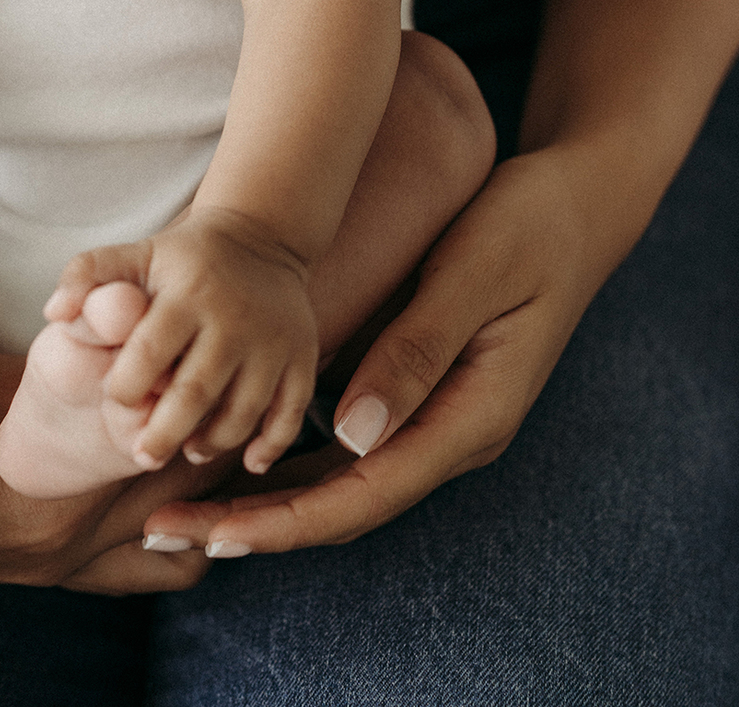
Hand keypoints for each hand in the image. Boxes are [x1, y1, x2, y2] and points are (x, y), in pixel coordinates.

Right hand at [0, 348, 222, 592]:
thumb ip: (49, 362)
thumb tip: (120, 317)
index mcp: (52, 511)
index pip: (162, 459)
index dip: (199, 406)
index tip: (217, 361)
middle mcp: (68, 555)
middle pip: (184, 506)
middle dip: (216, 447)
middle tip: (234, 387)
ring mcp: (62, 573)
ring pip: (178, 551)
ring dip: (201, 497)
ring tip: (213, 432)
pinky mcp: (53, 577)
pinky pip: (142, 570)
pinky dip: (171, 535)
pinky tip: (174, 487)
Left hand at [45, 209, 319, 475]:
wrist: (261, 238)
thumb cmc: (183, 258)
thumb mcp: (135, 253)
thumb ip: (86, 275)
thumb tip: (52, 312)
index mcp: (188, 293)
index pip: (149, 351)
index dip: (125, 386)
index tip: (113, 401)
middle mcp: (234, 319)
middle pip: (195, 392)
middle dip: (163, 433)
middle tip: (142, 455)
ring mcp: (273, 342)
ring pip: (242, 412)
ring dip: (212, 442)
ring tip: (187, 450)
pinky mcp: (302, 358)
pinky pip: (290, 413)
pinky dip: (270, 444)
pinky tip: (248, 460)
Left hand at [139, 150, 611, 553]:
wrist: (575, 206)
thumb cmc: (526, 228)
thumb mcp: (472, 275)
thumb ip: (416, 350)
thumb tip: (351, 432)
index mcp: (473, 417)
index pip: (365, 493)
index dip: (285, 520)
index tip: (214, 533)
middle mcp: (454, 432)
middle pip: (342, 502)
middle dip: (254, 523)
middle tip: (163, 529)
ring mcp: (439, 416)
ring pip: (341, 480)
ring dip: (264, 498)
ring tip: (180, 505)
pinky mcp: (422, 391)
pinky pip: (349, 444)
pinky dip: (292, 457)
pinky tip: (235, 453)